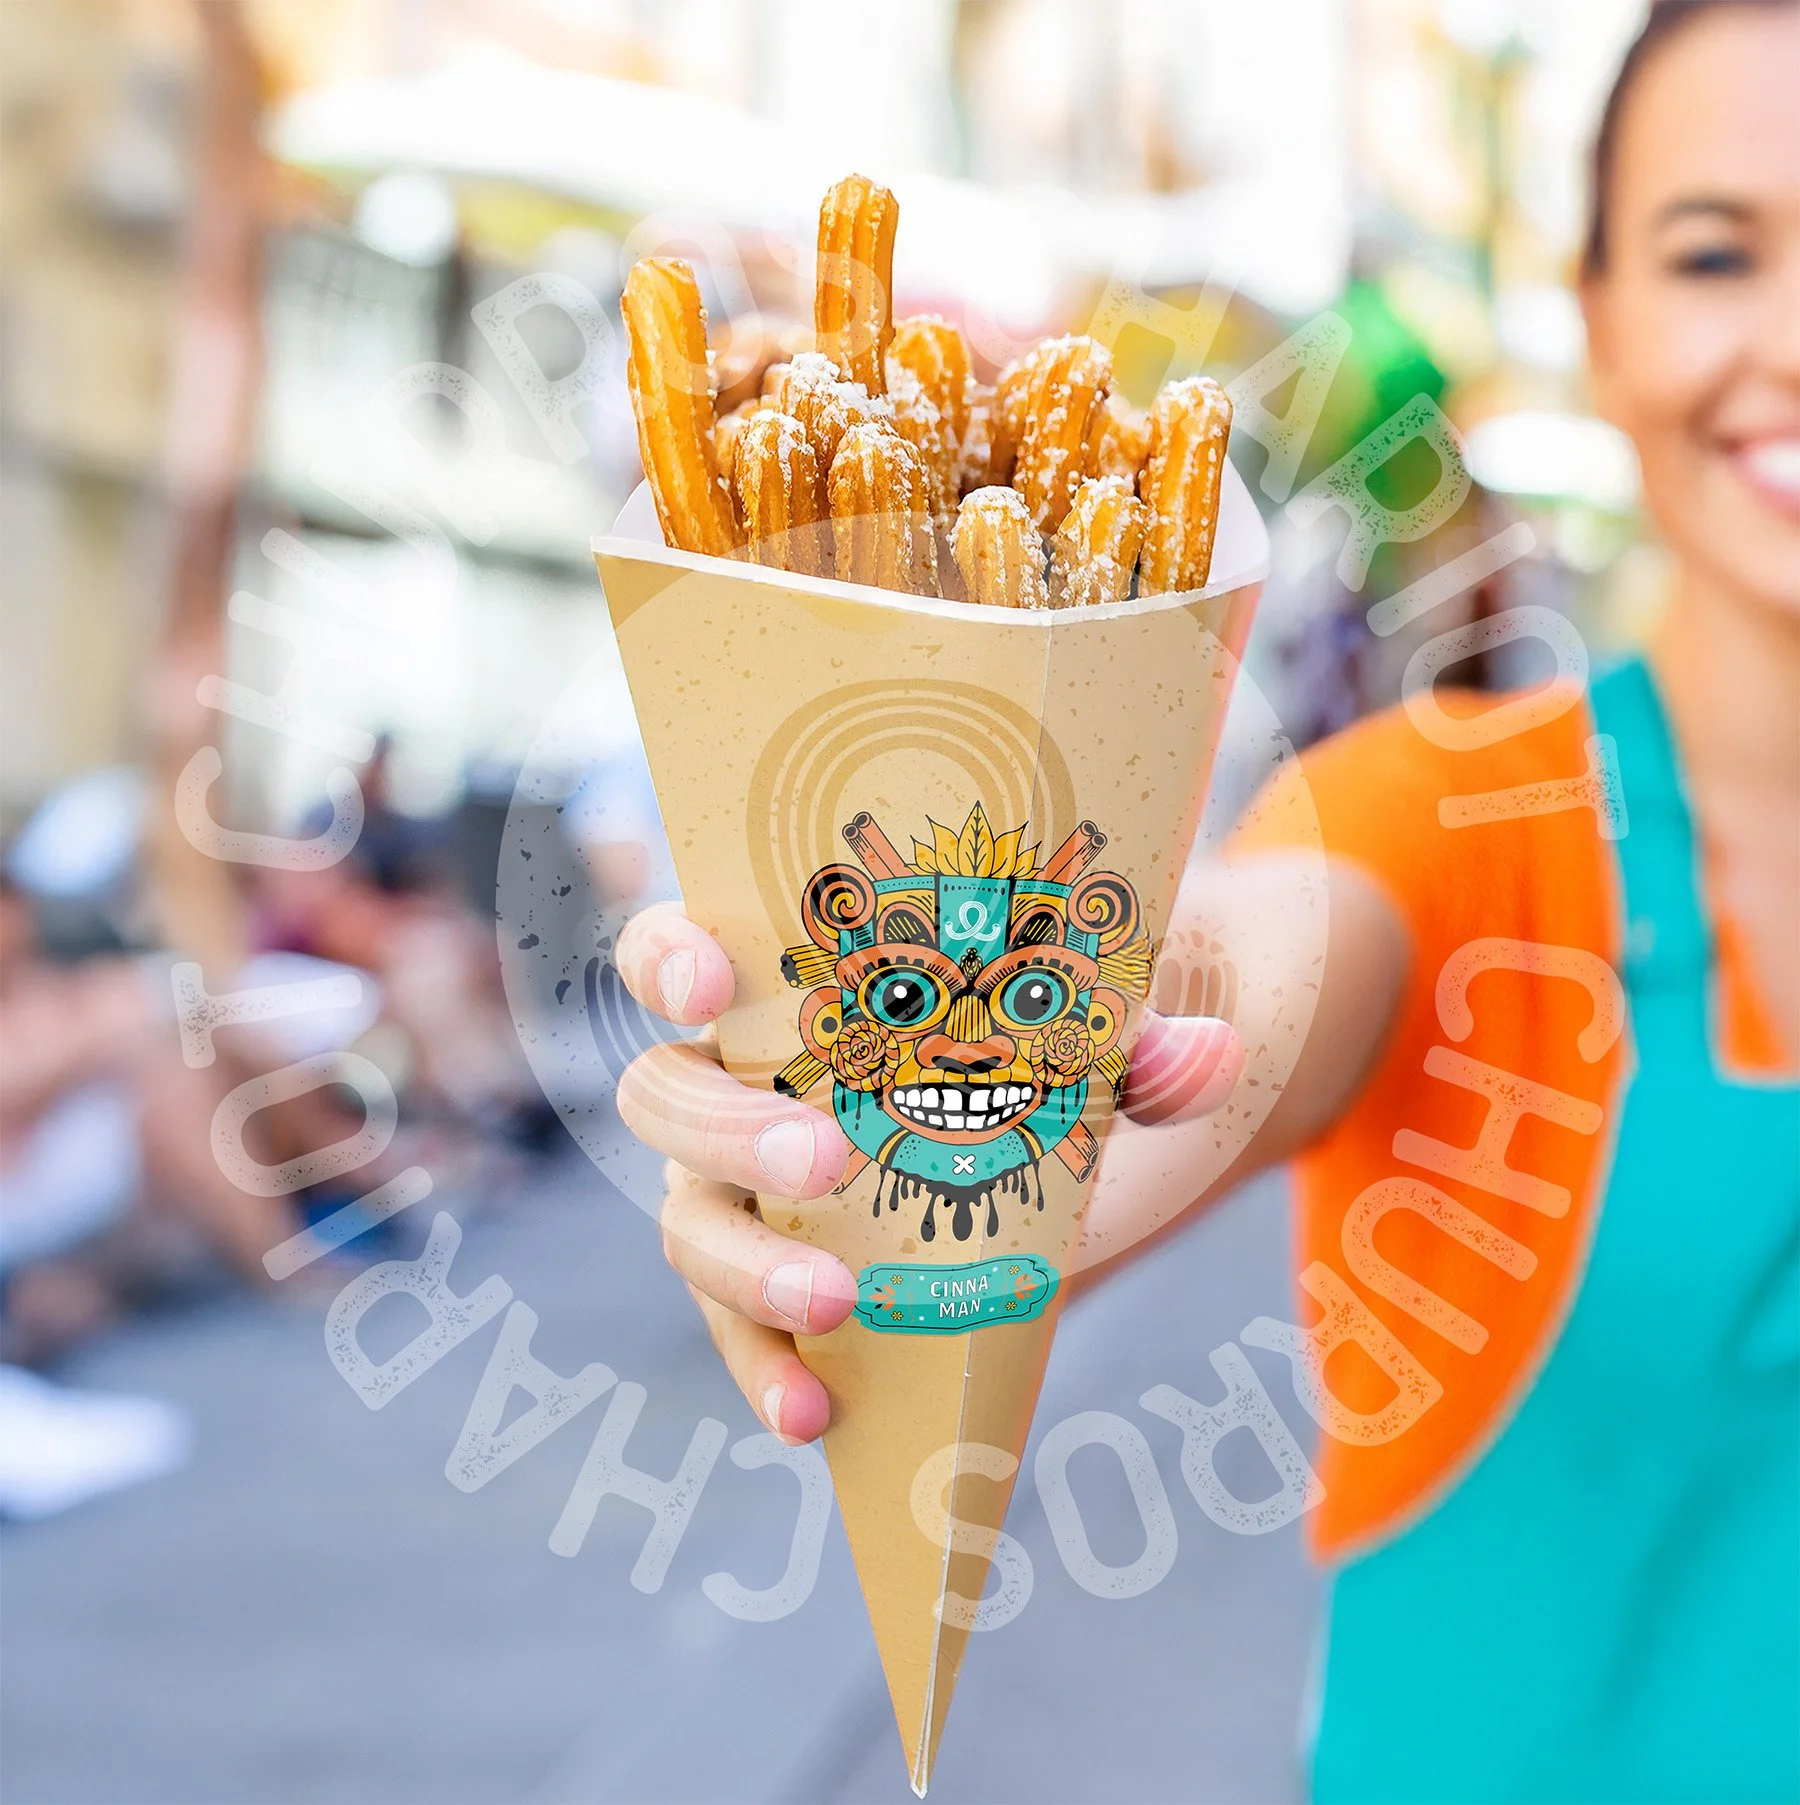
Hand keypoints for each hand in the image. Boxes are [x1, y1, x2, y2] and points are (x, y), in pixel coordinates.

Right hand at [614, 900, 1242, 1444]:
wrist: (1062, 1146)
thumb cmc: (1044, 1048)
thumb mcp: (1093, 1033)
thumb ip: (1141, 1042)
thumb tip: (1201, 1056)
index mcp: (784, 989)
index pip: (675, 951)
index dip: (666, 959)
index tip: (708, 986)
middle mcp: (737, 1085)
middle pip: (665, 1096)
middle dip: (726, 1129)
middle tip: (824, 1157)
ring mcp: (742, 1191)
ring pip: (688, 1223)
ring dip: (745, 1267)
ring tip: (835, 1302)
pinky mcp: (778, 1279)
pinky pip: (739, 1329)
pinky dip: (763, 1371)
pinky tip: (811, 1412)